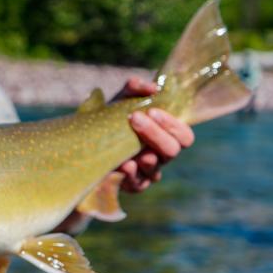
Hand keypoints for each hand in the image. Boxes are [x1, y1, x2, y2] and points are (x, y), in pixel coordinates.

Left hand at [114, 77, 193, 192]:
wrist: (87, 141)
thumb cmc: (114, 119)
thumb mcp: (121, 100)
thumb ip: (135, 88)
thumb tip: (151, 87)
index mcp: (166, 136)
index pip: (185, 136)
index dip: (173, 125)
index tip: (152, 111)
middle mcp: (161, 155)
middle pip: (172, 150)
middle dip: (155, 134)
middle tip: (135, 118)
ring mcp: (147, 172)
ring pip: (155, 169)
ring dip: (145, 157)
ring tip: (134, 150)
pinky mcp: (132, 185)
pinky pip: (136, 184)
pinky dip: (130, 174)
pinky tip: (123, 165)